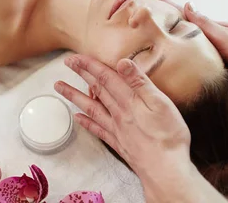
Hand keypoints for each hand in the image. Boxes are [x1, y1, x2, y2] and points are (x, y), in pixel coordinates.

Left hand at [55, 55, 192, 181]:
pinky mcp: (118, 143)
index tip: (76, 57)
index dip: (90, 65)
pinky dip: (86, 122)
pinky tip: (77, 118)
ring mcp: (116, 129)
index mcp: (129, 101)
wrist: (165, 171)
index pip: (106, 77)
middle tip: (67, 64)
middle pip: (97, 89)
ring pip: (91, 107)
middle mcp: (118, 113)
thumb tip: (122, 62)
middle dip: (82, 74)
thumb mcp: (160, 103)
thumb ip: (140, 82)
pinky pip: (97, 129)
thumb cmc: (168, 136)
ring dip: (74, 95)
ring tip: (59, 87)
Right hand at [149, 0, 227, 82]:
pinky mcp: (215, 52)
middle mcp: (207, 31)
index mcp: (206, 26)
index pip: (181, 11)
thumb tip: (187, 4)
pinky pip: (192, 44)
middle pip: (180, 19)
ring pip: (185, 32)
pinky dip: (180, 41)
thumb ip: (204, 23)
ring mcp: (211, 41)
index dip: (164, 4)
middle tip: (143, 9)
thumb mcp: (223, 37)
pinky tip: (178, 47)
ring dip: (170, 27)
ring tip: (153, 26)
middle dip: (162, 13)